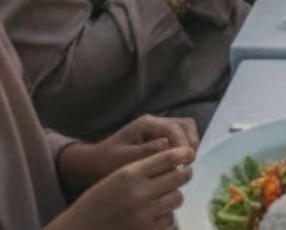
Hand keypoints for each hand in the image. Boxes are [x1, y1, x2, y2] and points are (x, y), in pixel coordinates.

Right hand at [51, 145, 191, 229]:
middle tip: (185, 173)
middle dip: (184, 173)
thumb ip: (142, 170)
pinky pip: (169, 219)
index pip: (167, 157)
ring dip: (174, 195)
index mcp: (129, 174)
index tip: (189, 153)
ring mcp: (145, 214)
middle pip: (178, 176)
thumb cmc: (98, 202)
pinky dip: (165, 215)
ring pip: (177, 198)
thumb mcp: (115, 178)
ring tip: (165, 195)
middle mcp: (140, 193)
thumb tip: (175, 163)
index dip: (182, 153)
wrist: (81, 229)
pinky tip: (155, 214)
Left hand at [58, 115, 198, 190]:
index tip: (185, 162)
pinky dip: (184, 148)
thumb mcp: (124, 159)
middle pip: (185, 125)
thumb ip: (146, 152)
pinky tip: (179, 163)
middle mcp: (155, 122)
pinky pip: (179, 138)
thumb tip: (168, 145)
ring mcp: (158, 129)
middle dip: (190, 142)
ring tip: (185, 163)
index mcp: (146, 124)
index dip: (183, 144)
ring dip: (189, 145)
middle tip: (187, 162)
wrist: (95, 163)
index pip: (174, 128)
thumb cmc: (107, 161)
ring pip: (185, 130)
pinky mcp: (160, 138)